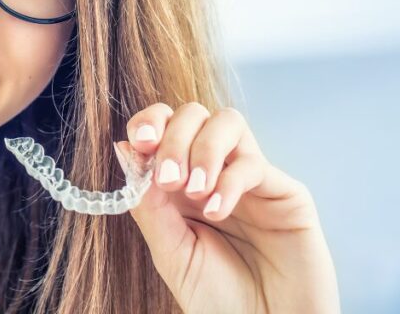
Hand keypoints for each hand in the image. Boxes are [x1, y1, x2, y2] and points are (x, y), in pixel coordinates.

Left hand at [115, 102, 338, 313]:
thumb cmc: (217, 299)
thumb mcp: (170, 251)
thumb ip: (148, 204)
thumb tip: (123, 150)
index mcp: (181, 182)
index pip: (164, 126)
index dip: (149, 123)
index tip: (138, 144)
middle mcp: (215, 172)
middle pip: (194, 114)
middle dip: (174, 137)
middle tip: (168, 179)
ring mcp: (251, 179)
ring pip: (228, 122)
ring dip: (202, 148)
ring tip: (193, 191)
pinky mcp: (286, 193)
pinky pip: (254, 164)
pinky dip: (229, 181)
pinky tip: (215, 212)